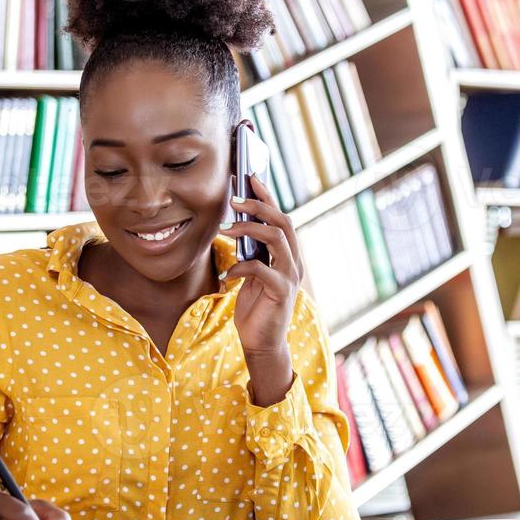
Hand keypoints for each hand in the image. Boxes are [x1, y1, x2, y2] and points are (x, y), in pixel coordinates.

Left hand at [220, 173, 300, 402]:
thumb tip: (236, 225)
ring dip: (249, 229)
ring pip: (276, 239)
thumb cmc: (255, 307)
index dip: (267, 196)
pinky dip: (241, 267)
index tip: (250, 177)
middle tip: (233, 200)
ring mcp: (290, 276)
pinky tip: (227, 273)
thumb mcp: (251, 274)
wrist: (261, 343)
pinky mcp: (281, 292)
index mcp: (288, 255)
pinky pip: (260, 269)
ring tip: (226, 228)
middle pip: (283, 222)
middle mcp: (294, 261)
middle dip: (258, 206)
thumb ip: (251, 253)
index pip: (281, 217)